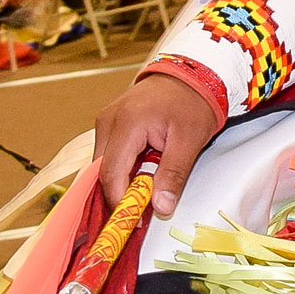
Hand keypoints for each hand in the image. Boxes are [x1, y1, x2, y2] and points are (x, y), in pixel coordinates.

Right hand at [95, 70, 220, 217]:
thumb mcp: (190, 140)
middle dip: (117, 195)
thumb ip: (173, 175)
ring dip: (119, 183)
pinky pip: (109, 154)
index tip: (133, 220)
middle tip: (137, 214)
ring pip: (102, 165)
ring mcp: (106, 121)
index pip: (111, 173)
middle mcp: (109, 121)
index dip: (120, 201)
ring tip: (141, 196)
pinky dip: (121, 170)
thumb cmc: (193, 101)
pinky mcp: (111, 124)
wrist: (192, 73)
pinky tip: (138, 179)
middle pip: (101, 171)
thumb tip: (161, 208)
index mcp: (127, 123)